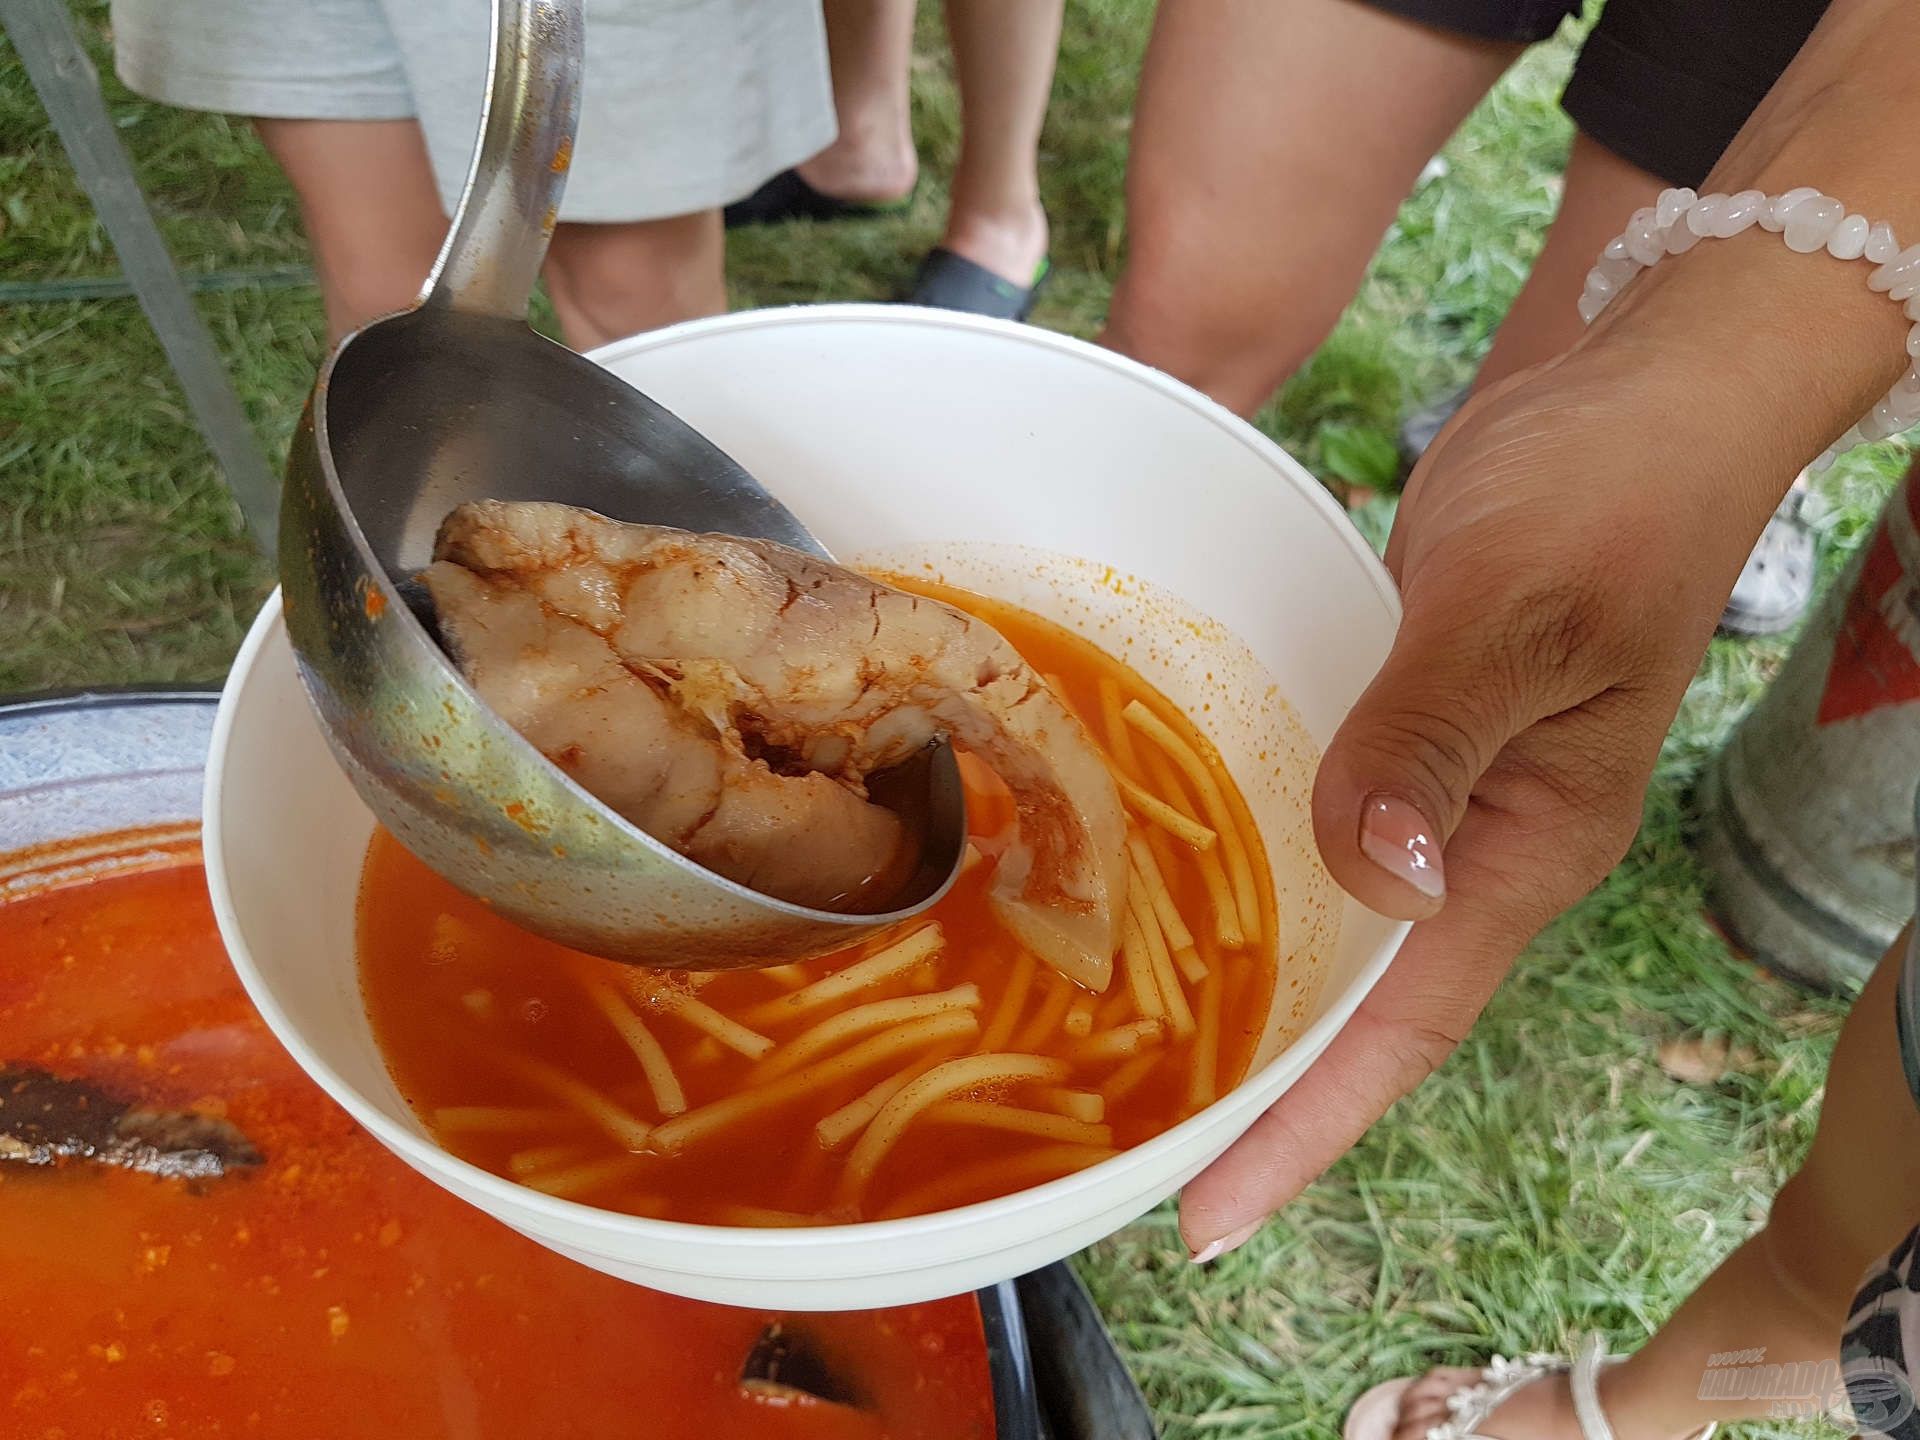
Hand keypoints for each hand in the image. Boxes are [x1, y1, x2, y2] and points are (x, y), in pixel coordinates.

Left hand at [1179, 357, 1786, 1260]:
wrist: (1638, 394)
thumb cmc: (1602, 495)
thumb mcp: (1513, 614)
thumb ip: (1434, 741)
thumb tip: (1382, 882)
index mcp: (1525, 847)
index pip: (1405, 1024)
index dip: (1305, 1126)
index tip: (1210, 1218)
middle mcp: (1481, 841)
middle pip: (1358, 998)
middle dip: (1258, 1085)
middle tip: (1129, 1148)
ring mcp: (1443, 785)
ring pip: (1334, 918)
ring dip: (1246, 983)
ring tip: (1128, 1049)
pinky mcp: (1405, 725)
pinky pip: (1320, 822)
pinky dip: (1249, 864)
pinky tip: (1168, 873)